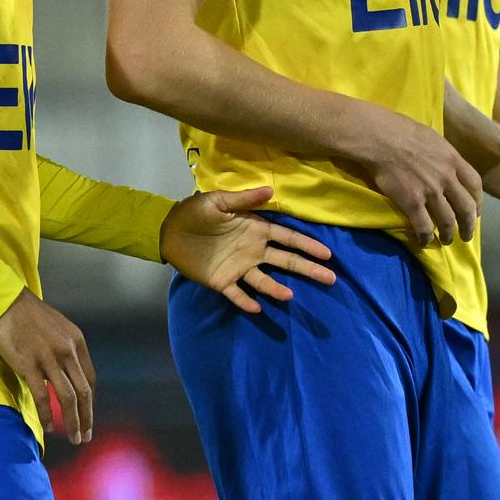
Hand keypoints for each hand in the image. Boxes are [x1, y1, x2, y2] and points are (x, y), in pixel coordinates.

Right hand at [0, 289, 95, 444]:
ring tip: (75, 438)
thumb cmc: (30, 315)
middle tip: (86, 437)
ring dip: (73, 422)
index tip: (87, 416)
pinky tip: (48, 427)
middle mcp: (66, 351)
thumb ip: (67, 350)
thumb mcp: (58, 328)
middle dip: (86, 418)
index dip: (90, 402)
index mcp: (76, 342)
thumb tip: (69, 376)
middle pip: (82, 392)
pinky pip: (42, 396)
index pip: (90, 379)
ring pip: (67, 398)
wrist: (5, 301)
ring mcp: (48, 358)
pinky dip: (47, 415)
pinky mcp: (28, 365)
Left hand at [158, 186, 336, 312]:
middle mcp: (253, 251)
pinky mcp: (223, 282)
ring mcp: (239, 268)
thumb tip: (271, 190)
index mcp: (255, 230)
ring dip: (276, 288)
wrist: (169, 230)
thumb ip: (243, 200)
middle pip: (285, 261)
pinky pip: (237, 294)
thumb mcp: (218, 201)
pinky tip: (257, 308)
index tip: (327, 254)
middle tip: (329, 278)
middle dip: (307, 268)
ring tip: (289, 295)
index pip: (287, 239)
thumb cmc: (195, 213)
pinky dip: (246, 302)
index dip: (307, 245)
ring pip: (263, 281)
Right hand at [354, 106, 482, 246]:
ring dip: (448, 234)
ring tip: (446, 240)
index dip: (478, 201)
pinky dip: (426, 236)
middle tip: (466, 235)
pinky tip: (424, 241)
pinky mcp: (411, 202)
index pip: (475, 185)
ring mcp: (430, 191)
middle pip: (466, 208)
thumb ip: (443, 155)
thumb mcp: (432, 138)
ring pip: (447, 220)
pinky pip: (423, 225)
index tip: (476, 211)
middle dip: (469, 225)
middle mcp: (446, 178)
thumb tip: (444, 163)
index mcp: (453, 160)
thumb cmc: (400, 130)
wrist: (379, 137)